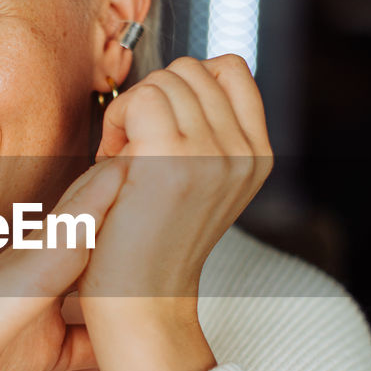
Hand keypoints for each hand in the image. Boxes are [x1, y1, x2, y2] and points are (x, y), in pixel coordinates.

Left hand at [83, 54, 272, 302]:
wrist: (140, 302)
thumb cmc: (150, 242)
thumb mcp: (200, 181)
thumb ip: (208, 131)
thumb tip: (186, 76)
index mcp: (257, 154)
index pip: (231, 68)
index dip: (186, 86)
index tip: (161, 131)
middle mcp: (244, 151)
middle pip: (191, 69)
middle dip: (154, 99)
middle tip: (134, 152)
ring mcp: (214, 154)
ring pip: (164, 79)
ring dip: (132, 112)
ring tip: (124, 161)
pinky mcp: (174, 159)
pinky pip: (141, 97)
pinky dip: (117, 121)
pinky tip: (113, 161)